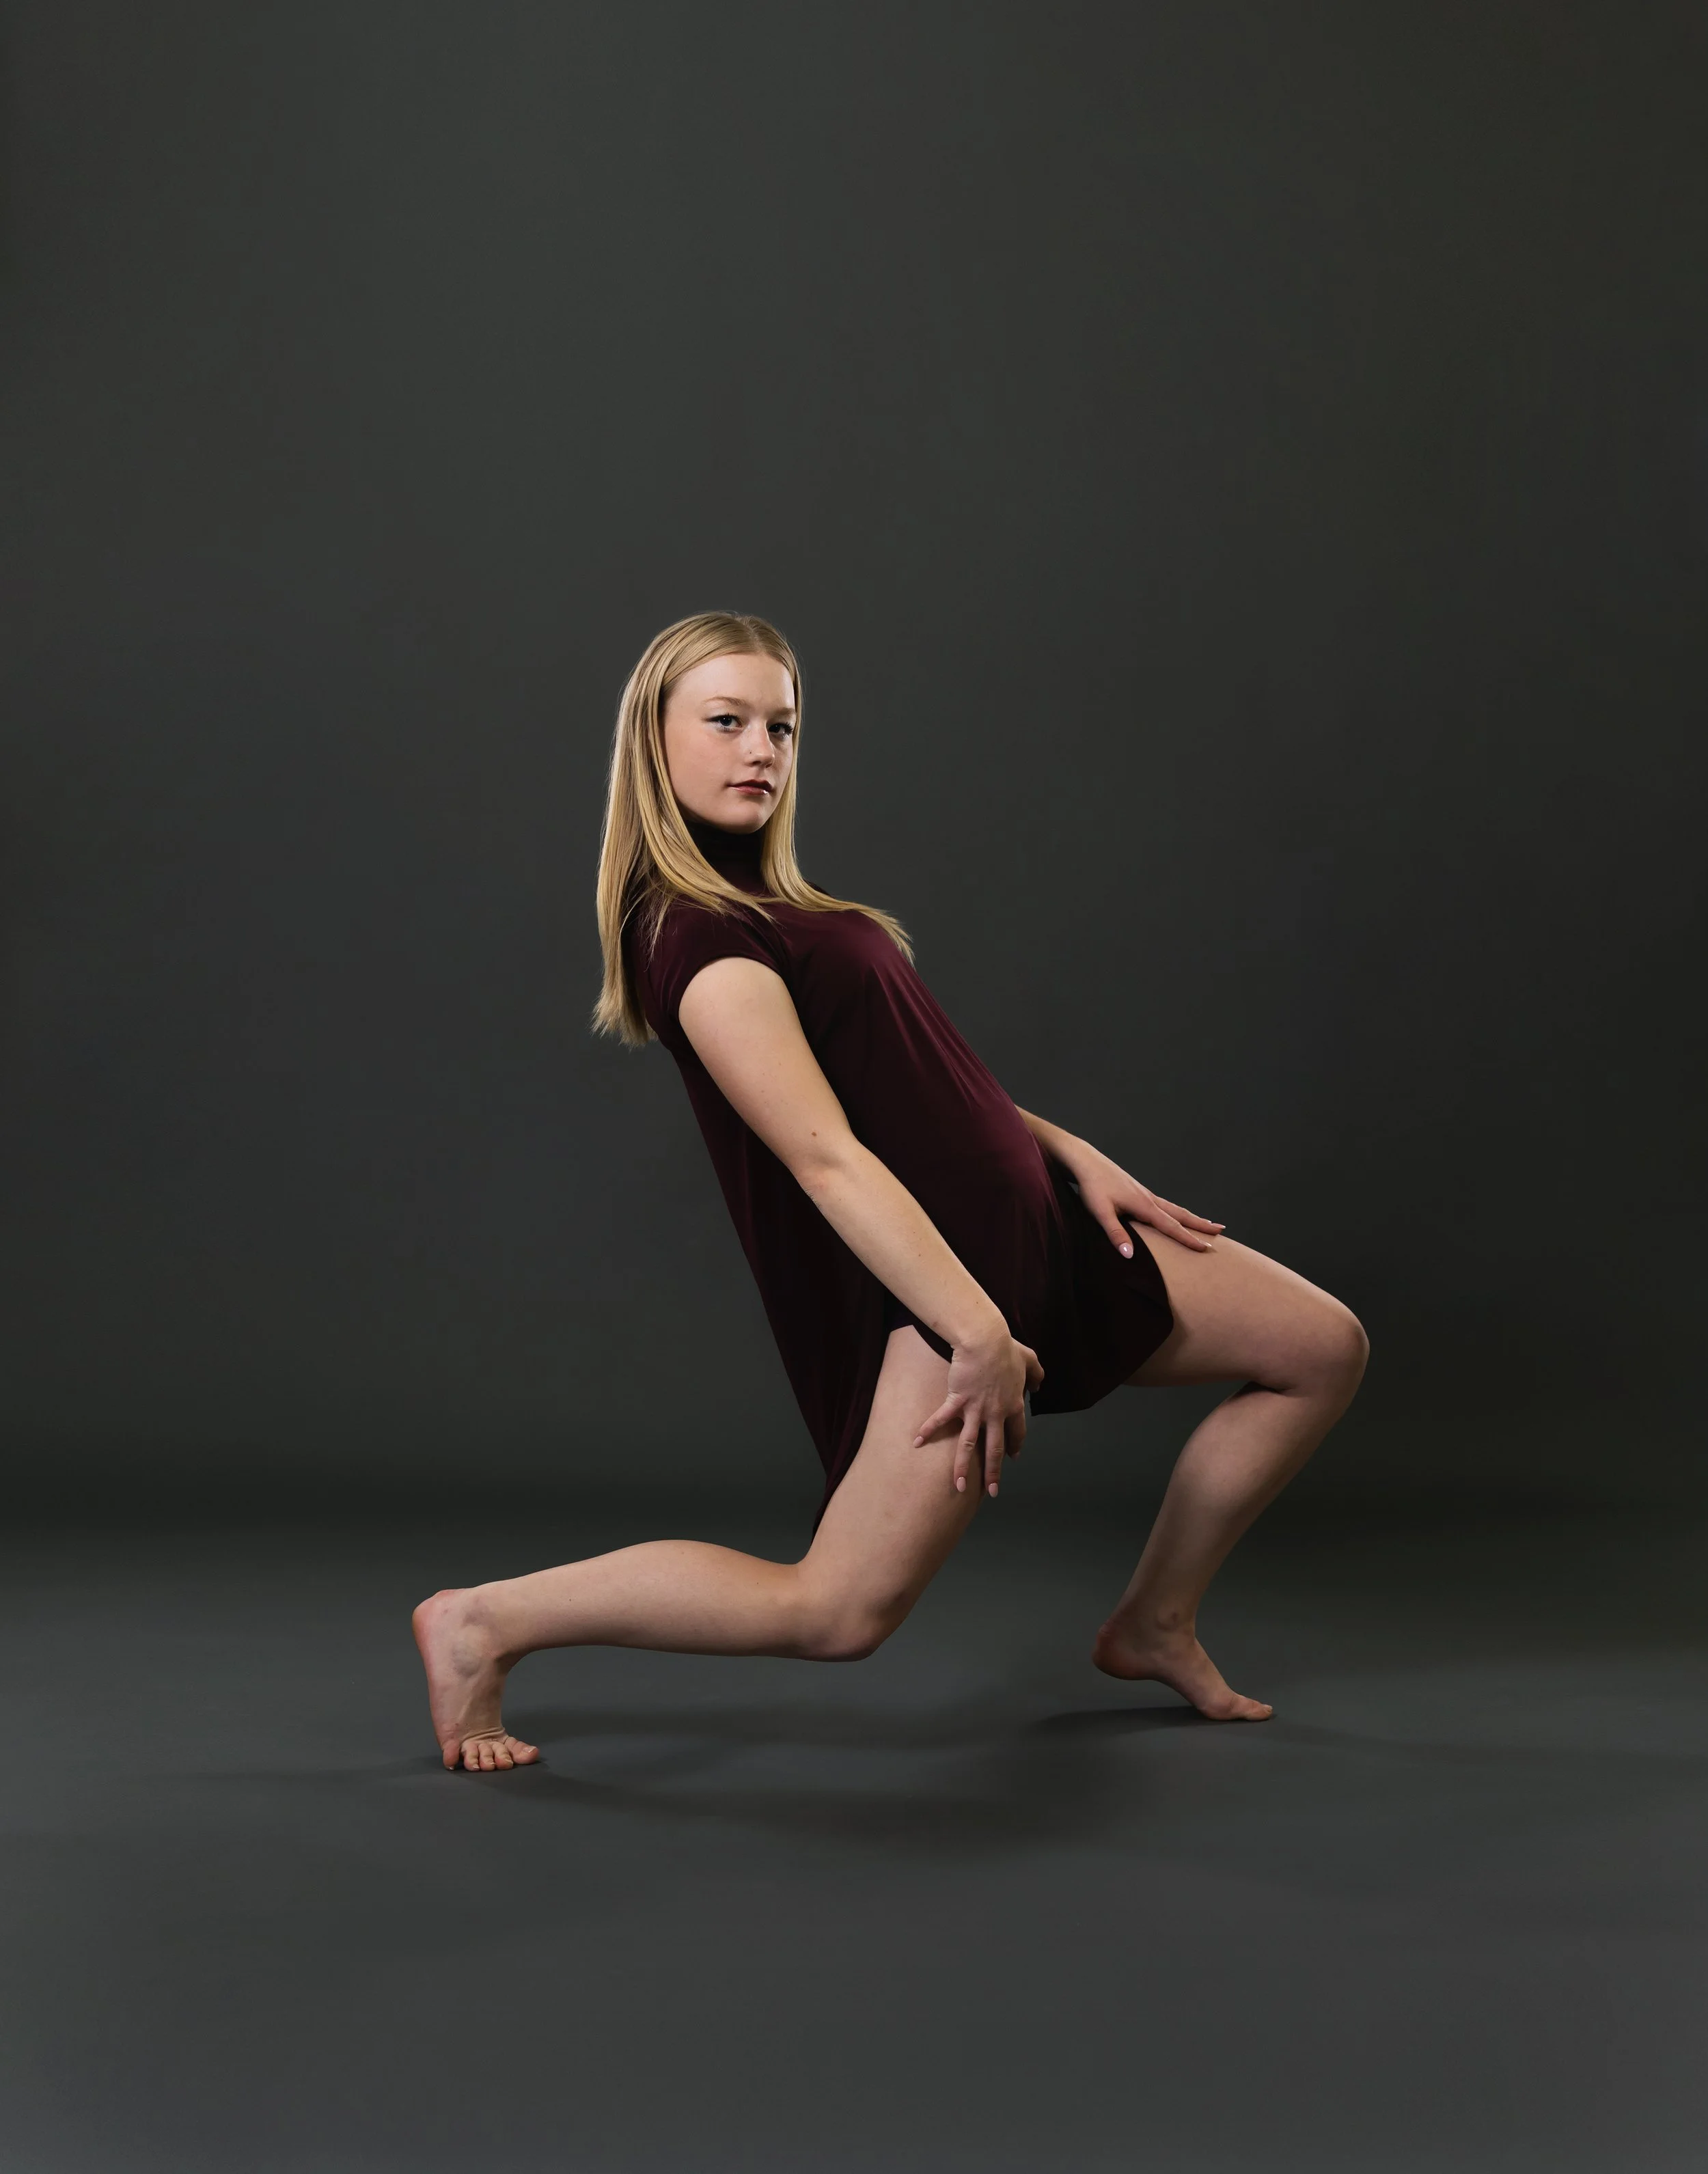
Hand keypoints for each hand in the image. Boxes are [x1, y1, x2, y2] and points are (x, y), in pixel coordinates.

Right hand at [911, 1329, 1043, 1499]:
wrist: (985, 1341)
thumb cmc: (1006, 1348)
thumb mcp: (1028, 1358)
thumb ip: (1036, 1372)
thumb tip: (1040, 1383)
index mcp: (1014, 1405)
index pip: (1016, 1433)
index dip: (1015, 1446)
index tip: (1012, 1458)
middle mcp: (996, 1414)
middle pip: (995, 1450)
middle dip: (993, 1473)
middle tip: (992, 1492)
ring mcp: (975, 1410)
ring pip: (969, 1445)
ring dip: (963, 1467)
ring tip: (959, 1486)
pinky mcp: (957, 1401)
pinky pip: (941, 1419)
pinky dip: (928, 1430)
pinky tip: (917, 1442)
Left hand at [1058, 1141, 1224, 1255]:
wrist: (1086, 1162)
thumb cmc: (1092, 1186)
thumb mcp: (1100, 1212)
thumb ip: (1115, 1233)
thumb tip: (1130, 1255)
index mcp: (1144, 1205)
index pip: (1171, 1226)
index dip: (1189, 1239)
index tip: (1206, 1248)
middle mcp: (1149, 1199)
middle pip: (1180, 1214)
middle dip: (1201, 1224)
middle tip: (1221, 1231)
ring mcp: (1145, 1193)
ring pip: (1174, 1208)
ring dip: (1191, 1217)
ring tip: (1207, 1223)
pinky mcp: (1138, 1191)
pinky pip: (1164, 1205)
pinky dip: (1176, 1212)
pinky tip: (1175, 1214)